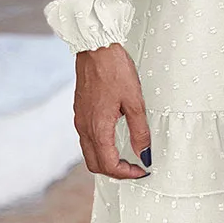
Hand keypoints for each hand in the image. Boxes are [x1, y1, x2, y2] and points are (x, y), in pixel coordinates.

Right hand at [73, 42, 152, 178]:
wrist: (96, 48)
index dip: (126, 173)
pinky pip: (86, 139)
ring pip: (89, 153)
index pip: (108, 165)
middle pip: (95, 165)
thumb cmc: (115, 71)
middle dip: (115, 171)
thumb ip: (139, 131)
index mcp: (98, 129)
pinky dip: (100, 147)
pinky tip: (114, 138)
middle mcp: (84, 128)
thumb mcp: (134, 101)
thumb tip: (144, 154)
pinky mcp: (79, 112)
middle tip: (134, 167)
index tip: (142, 170)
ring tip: (126, 155)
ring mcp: (79, 120)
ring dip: (106, 160)